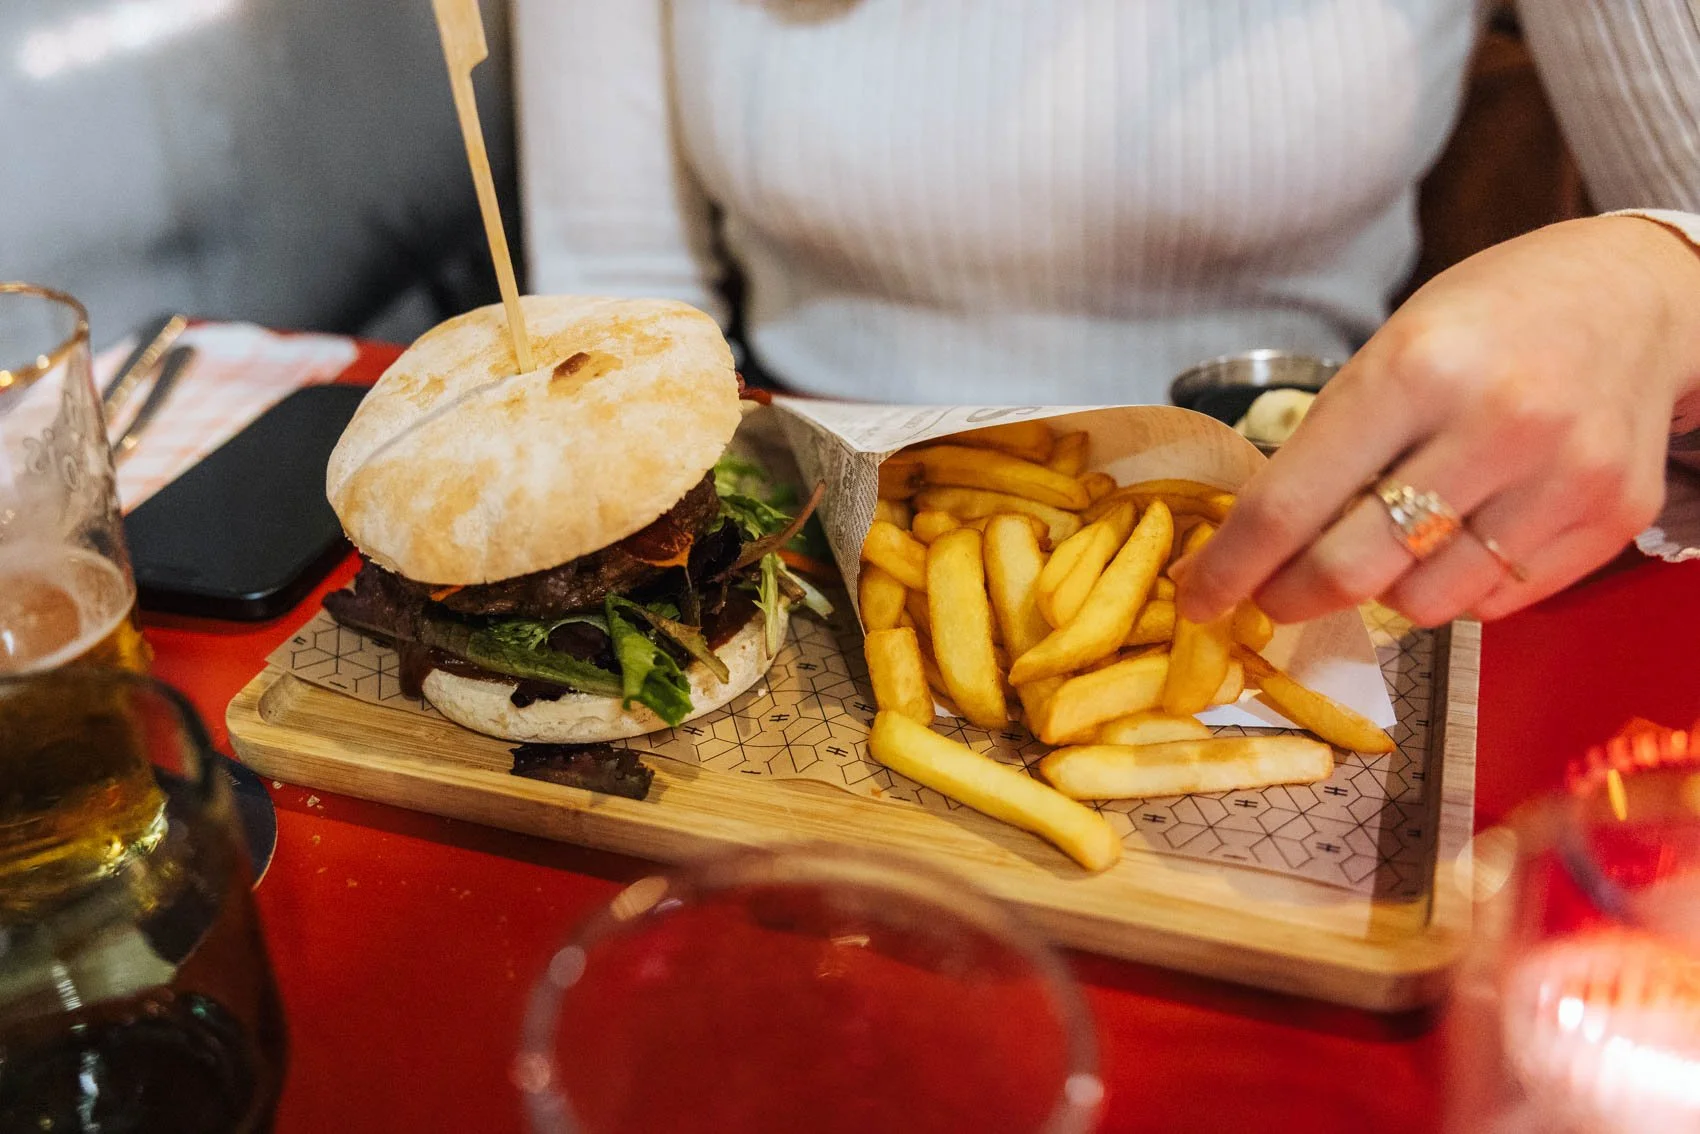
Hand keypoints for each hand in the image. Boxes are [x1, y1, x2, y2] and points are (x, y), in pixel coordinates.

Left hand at [1178, 216, 1699, 627]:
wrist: (1639, 295)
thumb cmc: (1492, 318)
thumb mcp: (1394, 347)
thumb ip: (1333, 441)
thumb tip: (1257, 541)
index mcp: (1416, 370)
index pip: (1290, 503)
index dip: (1230, 566)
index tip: (1196, 597)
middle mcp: (1495, 426)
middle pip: (1352, 570)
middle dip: (1289, 597)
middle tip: (1270, 596)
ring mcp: (1563, 478)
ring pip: (1425, 603)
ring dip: (1382, 593)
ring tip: (1385, 545)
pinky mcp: (1613, 517)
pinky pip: (1496, 603)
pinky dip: (1456, 589)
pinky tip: (1457, 539)